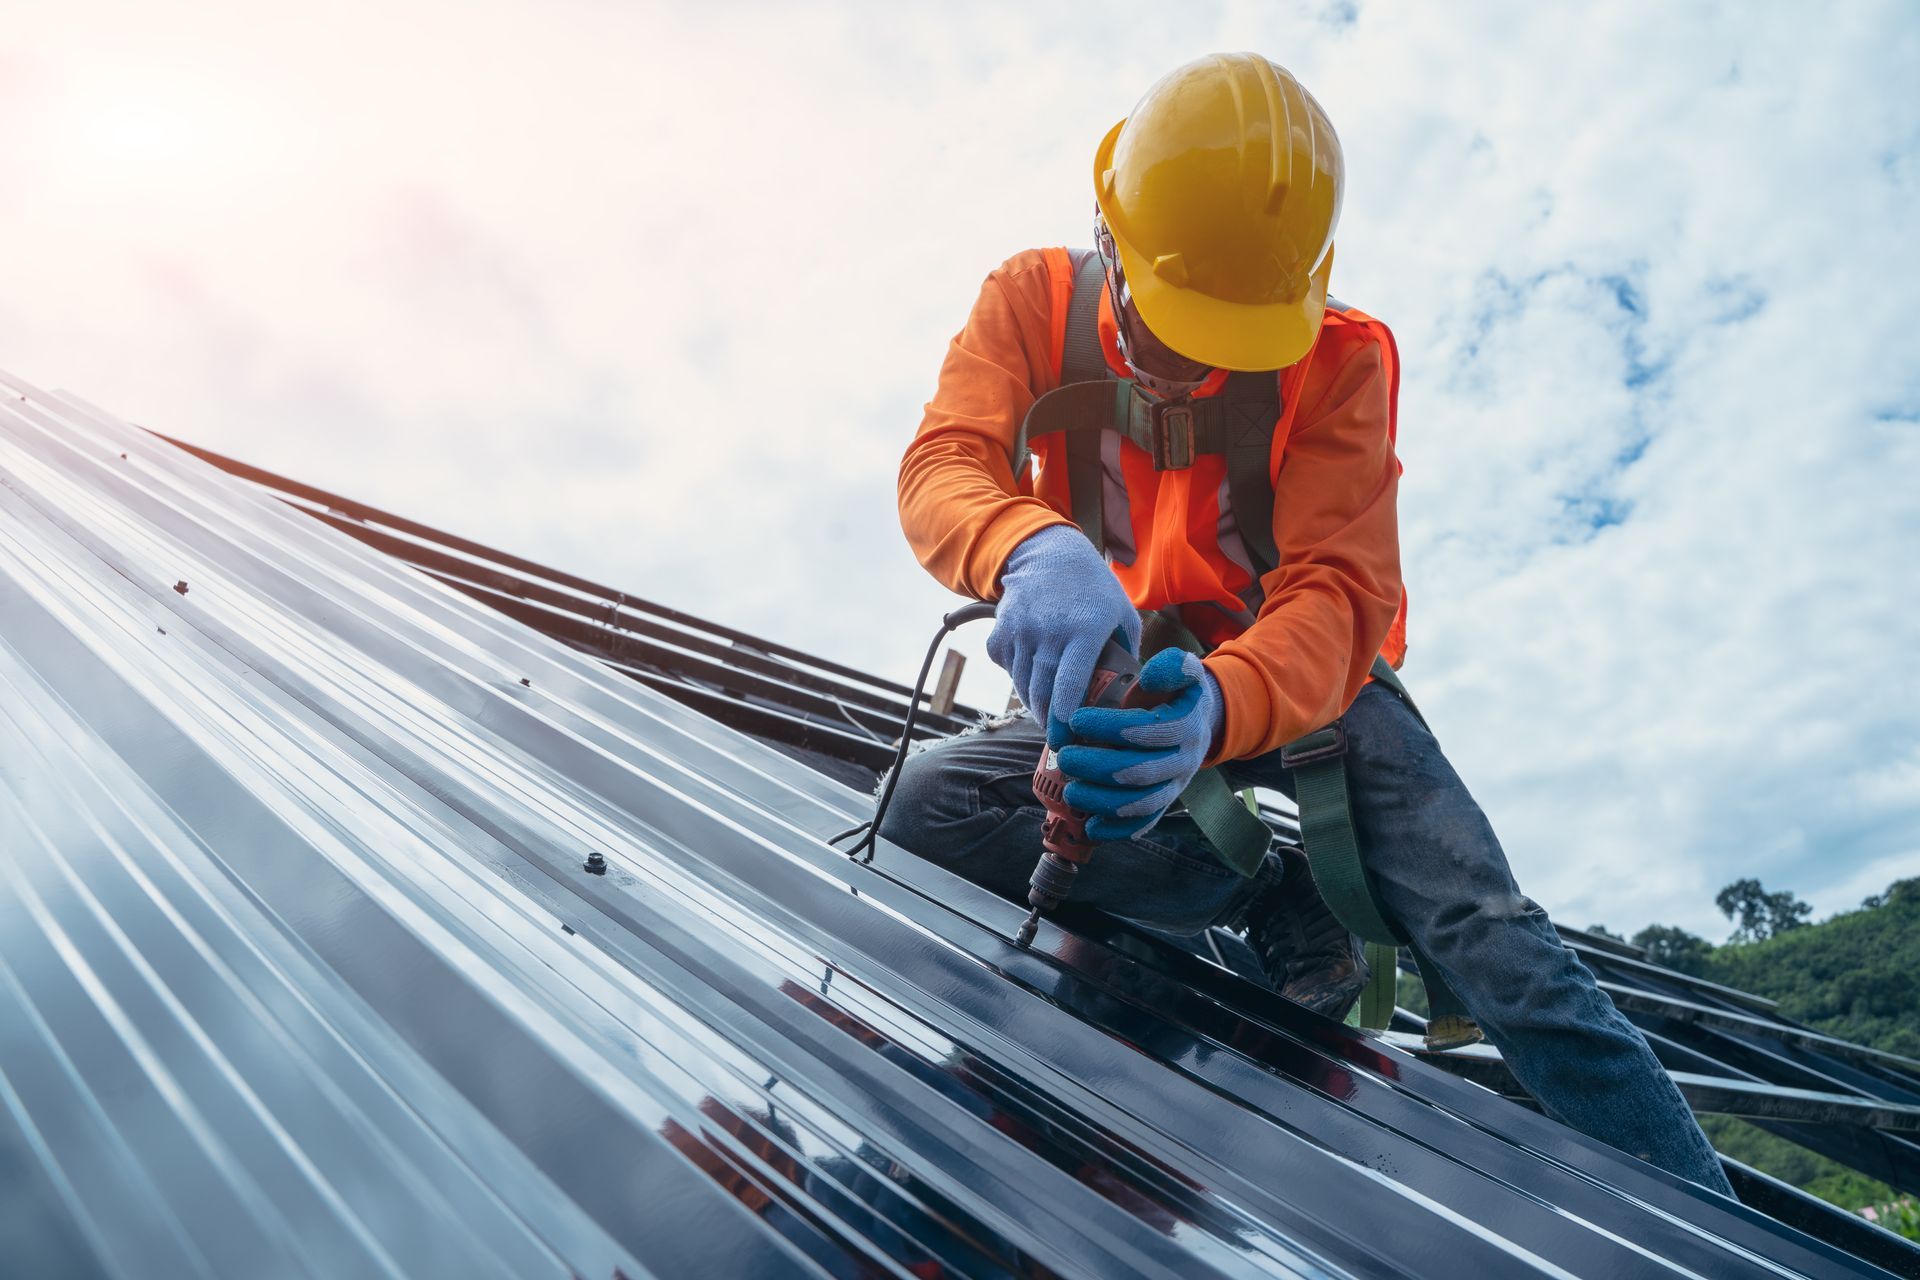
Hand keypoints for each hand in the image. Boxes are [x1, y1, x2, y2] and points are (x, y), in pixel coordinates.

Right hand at [986, 526, 1141, 742]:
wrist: (1049, 554)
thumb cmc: (1094, 588)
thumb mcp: (1123, 614)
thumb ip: (1129, 654)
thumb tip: (1132, 694)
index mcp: (1085, 629)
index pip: (1069, 684)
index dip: (1065, 717)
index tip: (1067, 737)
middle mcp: (1049, 631)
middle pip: (1043, 692)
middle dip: (1050, 720)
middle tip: (1060, 736)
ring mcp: (1020, 631)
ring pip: (1022, 685)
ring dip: (1035, 704)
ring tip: (1048, 713)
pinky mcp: (1000, 632)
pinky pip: (1007, 668)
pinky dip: (1018, 678)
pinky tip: (1033, 675)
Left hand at [1058, 648, 1222, 840]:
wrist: (1200, 721)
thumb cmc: (1178, 693)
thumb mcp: (1183, 670)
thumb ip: (1172, 665)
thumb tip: (1151, 675)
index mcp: (1186, 725)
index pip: (1148, 730)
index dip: (1111, 727)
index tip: (1077, 719)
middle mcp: (1184, 760)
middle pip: (1140, 771)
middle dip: (1098, 767)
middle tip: (1067, 757)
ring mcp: (1175, 786)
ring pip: (1141, 803)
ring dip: (1103, 801)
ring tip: (1071, 791)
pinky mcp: (1165, 803)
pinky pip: (1145, 823)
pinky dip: (1118, 830)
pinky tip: (1091, 828)